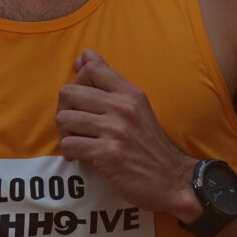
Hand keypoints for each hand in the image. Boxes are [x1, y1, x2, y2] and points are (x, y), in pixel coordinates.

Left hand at [56, 51, 195, 218]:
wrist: (172, 179)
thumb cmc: (151, 144)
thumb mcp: (138, 107)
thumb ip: (111, 82)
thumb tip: (84, 56)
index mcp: (130, 94)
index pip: (91, 69)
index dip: (76, 81)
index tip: (79, 99)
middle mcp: (122, 108)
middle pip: (68, 92)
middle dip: (64, 109)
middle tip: (73, 125)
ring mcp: (114, 131)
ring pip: (64, 119)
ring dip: (65, 133)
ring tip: (76, 141)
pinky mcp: (107, 154)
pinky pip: (69, 145)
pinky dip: (70, 152)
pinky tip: (79, 157)